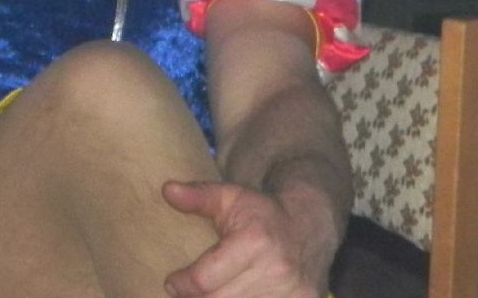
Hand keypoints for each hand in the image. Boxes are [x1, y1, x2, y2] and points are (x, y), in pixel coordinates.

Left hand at [160, 179, 332, 297]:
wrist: (310, 226)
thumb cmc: (263, 213)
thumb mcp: (230, 197)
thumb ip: (198, 196)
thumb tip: (168, 190)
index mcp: (255, 242)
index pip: (205, 280)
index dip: (182, 284)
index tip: (173, 281)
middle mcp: (275, 271)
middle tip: (187, 292)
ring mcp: (290, 294)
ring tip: (209, 293)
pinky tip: (233, 295)